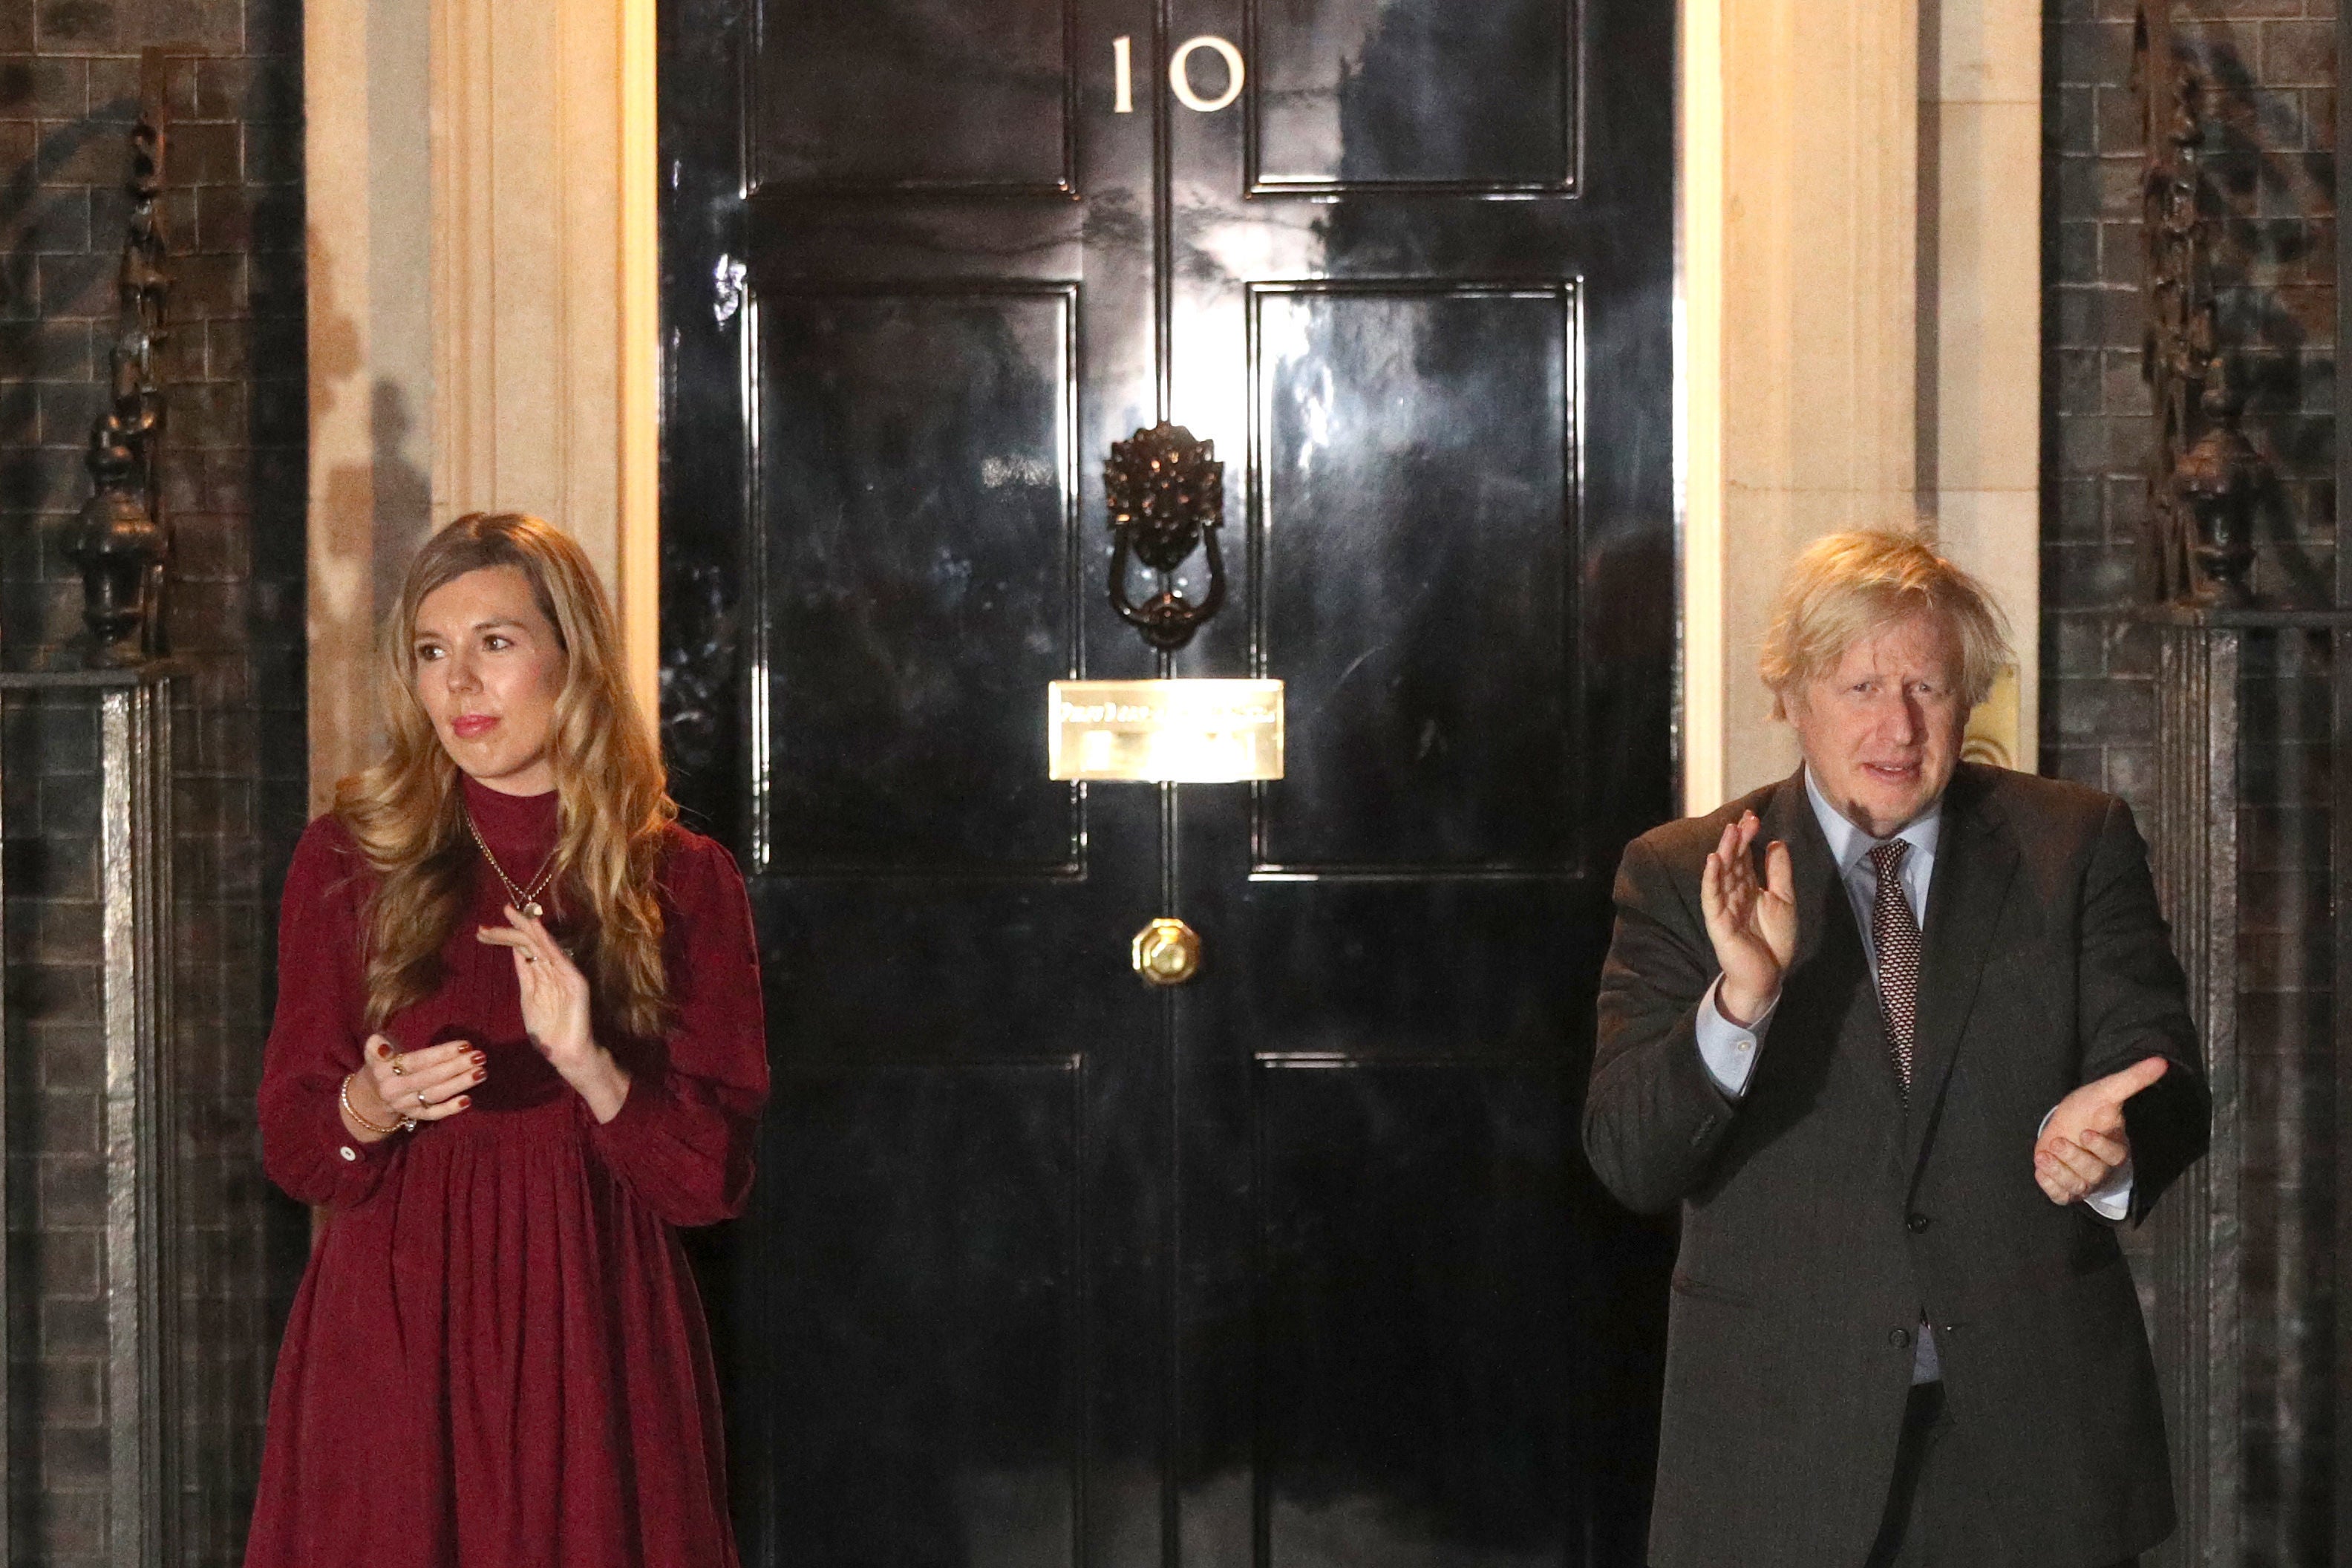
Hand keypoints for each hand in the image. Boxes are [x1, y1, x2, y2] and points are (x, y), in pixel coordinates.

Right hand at [345, 1034, 482, 1141]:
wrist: (371, 1096)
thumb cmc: (383, 1064)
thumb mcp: (374, 1051)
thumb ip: (378, 1045)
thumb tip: (383, 1046)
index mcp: (383, 1070)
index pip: (417, 1061)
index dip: (441, 1053)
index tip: (465, 1045)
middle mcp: (393, 1089)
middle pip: (429, 1077)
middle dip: (456, 1066)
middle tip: (480, 1056)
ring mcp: (404, 1105)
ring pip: (435, 1095)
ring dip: (459, 1084)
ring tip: (481, 1072)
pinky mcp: (414, 1116)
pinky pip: (433, 1114)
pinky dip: (450, 1109)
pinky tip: (468, 1100)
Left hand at [476, 906, 630, 1121]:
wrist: (568, 1053)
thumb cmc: (549, 1034)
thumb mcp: (529, 1000)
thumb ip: (526, 977)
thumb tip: (517, 951)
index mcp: (541, 974)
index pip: (521, 949)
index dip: (502, 938)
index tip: (481, 932)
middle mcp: (553, 969)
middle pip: (529, 942)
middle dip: (508, 930)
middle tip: (486, 924)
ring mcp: (564, 973)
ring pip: (541, 944)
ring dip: (524, 928)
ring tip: (508, 913)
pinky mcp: (575, 980)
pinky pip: (559, 956)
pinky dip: (547, 941)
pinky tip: (535, 927)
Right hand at [1699, 811, 1795, 1024]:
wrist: (1768, 975)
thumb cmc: (1774, 941)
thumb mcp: (1784, 900)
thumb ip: (1778, 872)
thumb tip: (1775, 842)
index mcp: (1748, 887)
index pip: (1744, 856)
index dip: (1747, 837)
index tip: (1752, 817)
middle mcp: (1733, 893)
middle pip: (1733, 861)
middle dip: (1738, 839)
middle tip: (1744, 819)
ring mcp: (1723, 906)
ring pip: (1722, 874)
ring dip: (1725, 852)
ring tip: (1730, 832)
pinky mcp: (1718, 921)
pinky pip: (1712, 896)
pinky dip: (1711, 878)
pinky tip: (1713, 860)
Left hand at [2034, 1056, 2169, 1205]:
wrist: (2066, 1125)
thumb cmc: (2089, 1109)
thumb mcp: (2107, 1091)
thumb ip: (2133, 1079)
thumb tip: (2161, 1061)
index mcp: (2115, 1148)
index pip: (2113, 1155)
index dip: (2099, 1147)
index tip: (2085, 1132)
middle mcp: (2101, 1170)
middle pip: (2093, 1173)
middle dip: (2074, 1158)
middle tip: (2057, 1142)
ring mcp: (2084, 1182)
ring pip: (2076, 1187)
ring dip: (2058, 1172)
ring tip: (2043, 1154)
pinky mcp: (2065, 1189)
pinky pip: (2059, 1196)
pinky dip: (2049, 1186)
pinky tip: (2041, 1169)